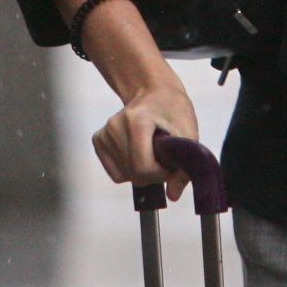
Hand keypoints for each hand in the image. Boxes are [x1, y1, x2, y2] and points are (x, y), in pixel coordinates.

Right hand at [92, 73, 199, 198]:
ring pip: (123, 176)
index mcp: (136, 120)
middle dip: (152, 175)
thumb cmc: (172, 109)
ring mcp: (104, 133)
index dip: (160, 174)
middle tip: (164, 161)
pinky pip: (114, 172)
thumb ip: (184, 166)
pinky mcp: (98, 140)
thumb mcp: (188, 133)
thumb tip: (172, 195)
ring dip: (141, 172)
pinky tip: (138, 154)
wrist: (153, 91)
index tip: (171, 166)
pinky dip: (128, 170)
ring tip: (152, 153)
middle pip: (133, 173)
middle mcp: (115, 126)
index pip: (143, 166)